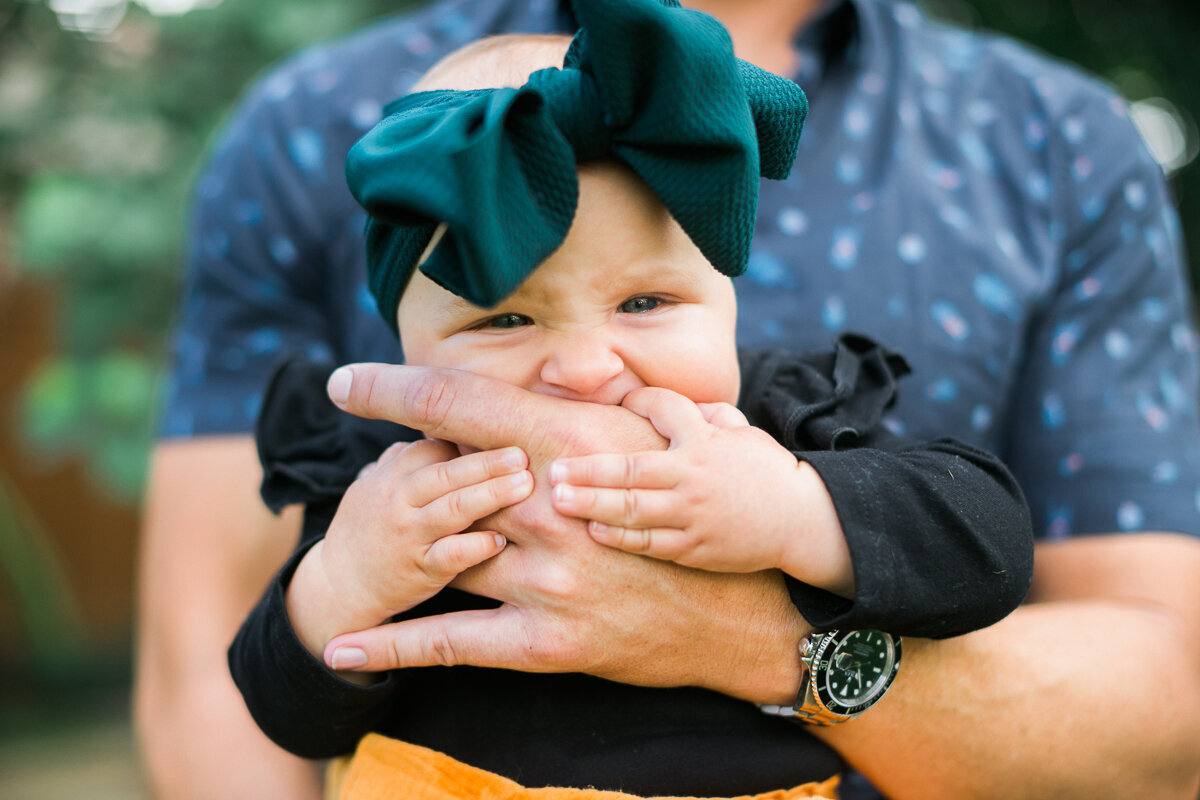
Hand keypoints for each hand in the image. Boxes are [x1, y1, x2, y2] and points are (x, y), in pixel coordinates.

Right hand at [285, 439, 532, 659]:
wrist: (340, 586)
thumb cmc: (368, 529)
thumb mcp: (374, 486)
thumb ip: (407, 460)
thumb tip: (443, 430)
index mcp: (391, 475)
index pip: (433, 447)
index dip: (470, 440)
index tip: (507, 431)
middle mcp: (398, 501)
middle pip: (447, 473)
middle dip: (488, 461)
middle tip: (524, 453)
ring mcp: (409, 536)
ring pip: (452, 509)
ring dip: (491, 495)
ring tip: (525, 484)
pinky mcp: (420, 571)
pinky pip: (450, 556)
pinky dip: (476, 546)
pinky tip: (501, 540)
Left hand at [323, 364, 812, 702]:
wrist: (738, 609)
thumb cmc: (696, 505)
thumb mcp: (661, 434)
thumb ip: (603, 396)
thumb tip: (562, 364)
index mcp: (574, 446)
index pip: (461, 406)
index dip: (391, 390)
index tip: (342, 381)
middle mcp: (553, 510)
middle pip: (441, 479)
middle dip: (401, 472)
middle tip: (373, 469)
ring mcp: (548, 581)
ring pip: (442, 552)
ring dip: (406, 542)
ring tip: (366, 537)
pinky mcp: (545, 642)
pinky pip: (452, 642)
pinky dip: (392, 643)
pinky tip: (342, 647)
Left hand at [547, 387, 853, 593]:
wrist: (801, 521)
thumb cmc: (763, 471)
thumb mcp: (741, 433)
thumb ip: (703, 415)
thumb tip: (664, 402)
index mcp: (705, 440)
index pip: (663, 409)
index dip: (637, 401)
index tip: (615, 405)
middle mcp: (695, 476)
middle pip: (631, 468)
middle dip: (589, 469)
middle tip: (554, 469)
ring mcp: (693, 515)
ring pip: (634, 509)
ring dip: (593, 504)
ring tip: (559, 499)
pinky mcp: (694, 548)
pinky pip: (650, 543)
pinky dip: (621, 538)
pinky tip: (594, 531)